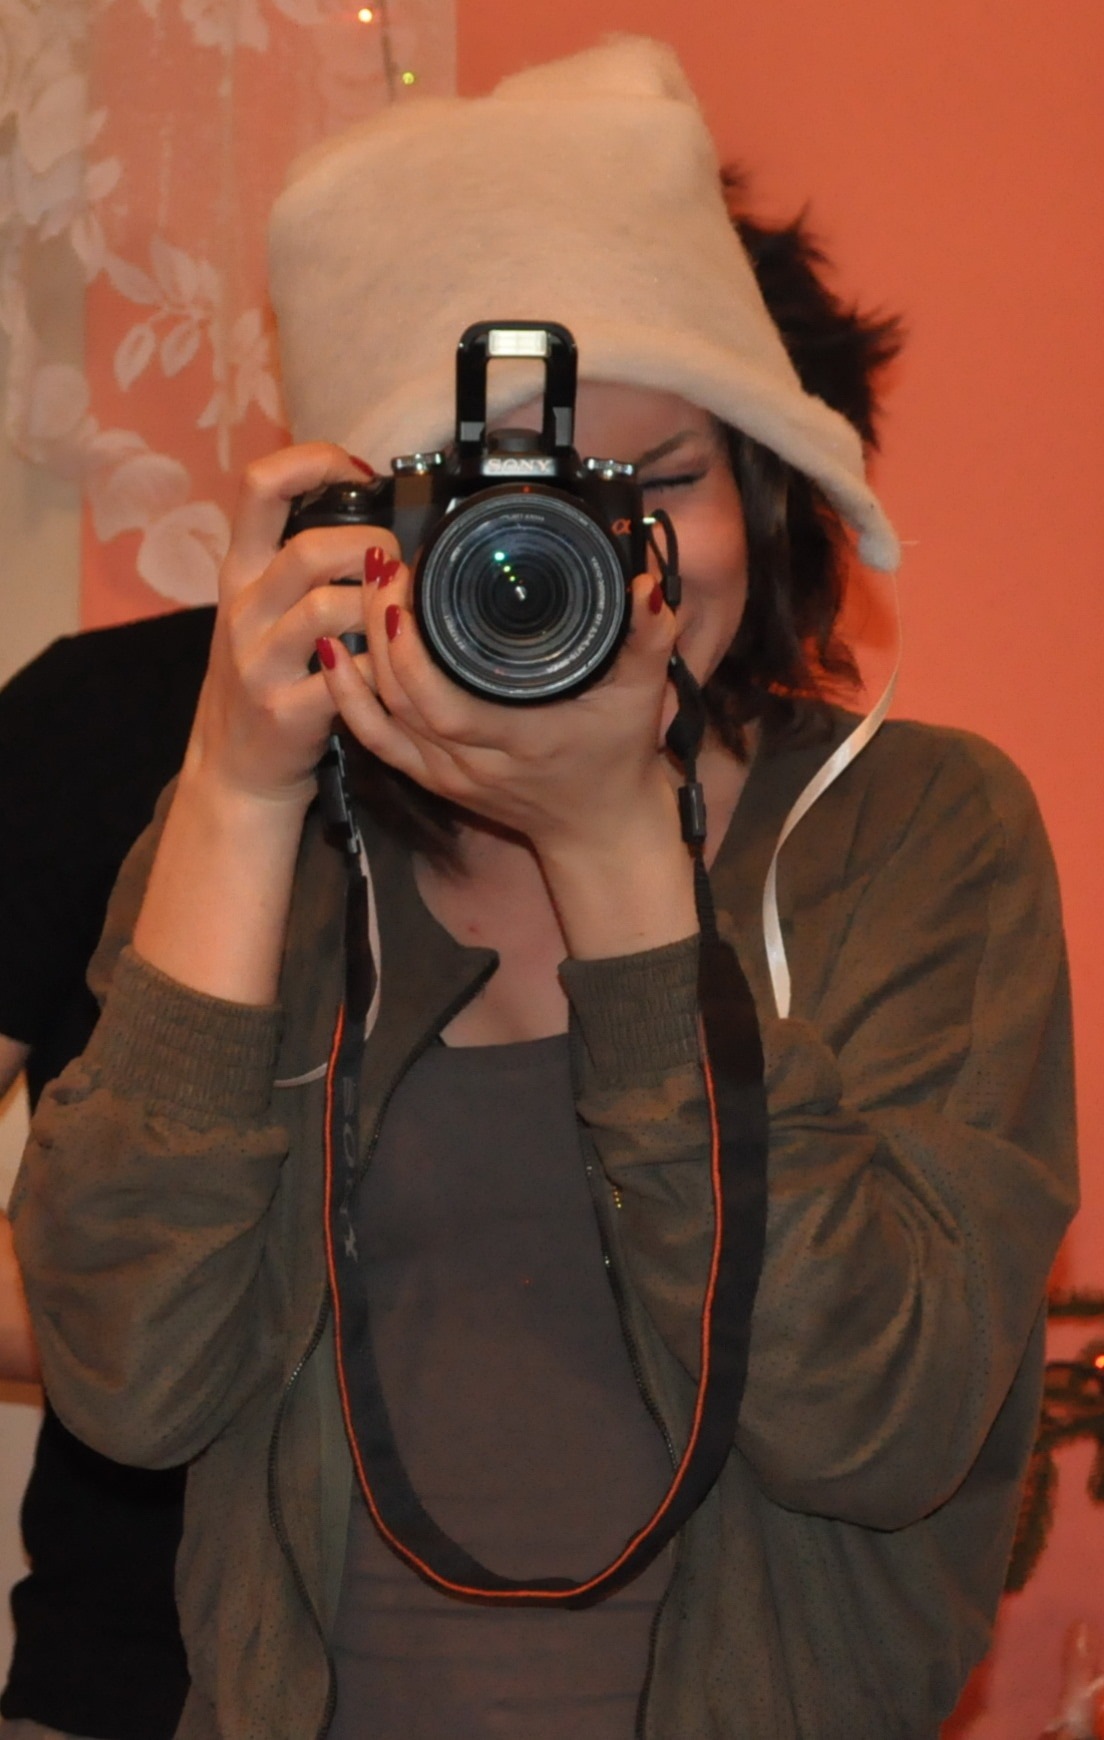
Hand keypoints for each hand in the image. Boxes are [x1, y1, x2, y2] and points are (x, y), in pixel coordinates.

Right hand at [184, 443, 381, 815]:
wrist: (235, 768)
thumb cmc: (267, 677)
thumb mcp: (264, 610)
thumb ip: (300, 562)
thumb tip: (371, 511)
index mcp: (240, 572)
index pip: (260, 486)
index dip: (313, 463)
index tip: (357, 474)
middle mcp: (243, 609)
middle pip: (309, 550)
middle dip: (369, 549)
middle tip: (395, 566)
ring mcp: (259, 661)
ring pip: (328, 610)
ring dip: (378, 610)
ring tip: (396, 620)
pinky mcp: (284, 710)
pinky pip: (344, 677)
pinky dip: (376, 669)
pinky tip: (387, 670)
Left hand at [317, 553, 680, 860]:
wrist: (598, 828)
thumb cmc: (618, 759)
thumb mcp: (643, 696)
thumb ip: (649, 637)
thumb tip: (645, 584)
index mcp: (519, 741)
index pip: (444, 703)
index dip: (412, 652)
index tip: (407, 590)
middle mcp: (473, 763)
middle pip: (401, 700)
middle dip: (380, 631)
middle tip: (382, 570)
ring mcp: (446, 774)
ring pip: (381, 718)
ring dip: (360, 656)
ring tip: (361, 592)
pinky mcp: (431, 777)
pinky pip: (376, 740)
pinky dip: (348, 700)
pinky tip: (333, 655)